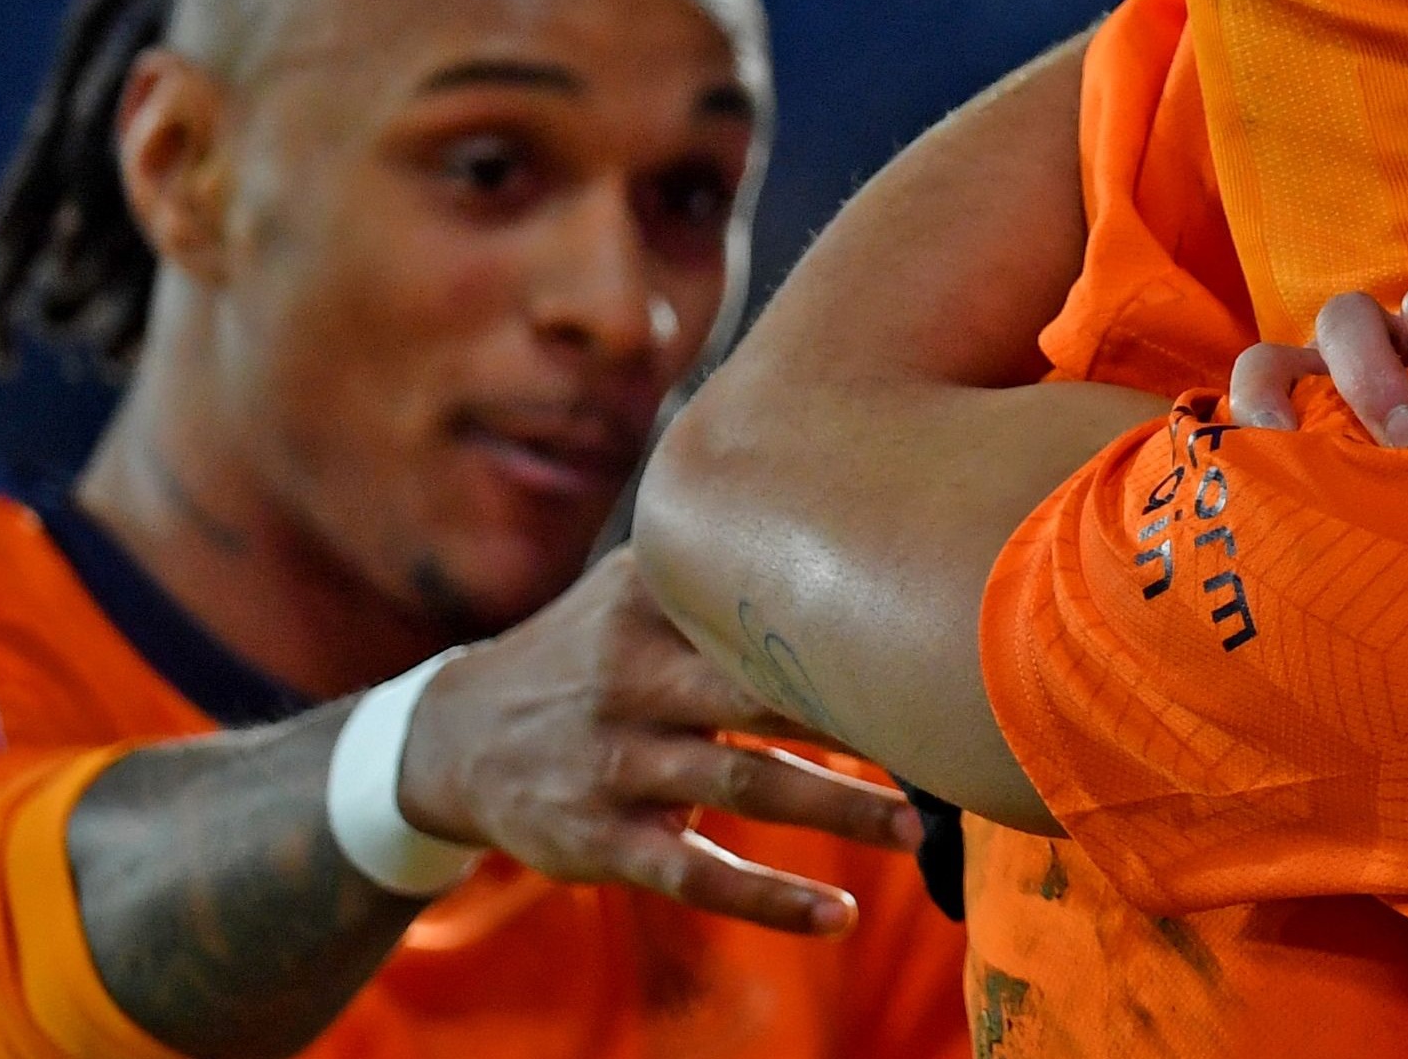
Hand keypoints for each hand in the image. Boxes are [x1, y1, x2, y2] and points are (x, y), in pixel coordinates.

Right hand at [393, 552, 921, 933]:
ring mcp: (617, 762)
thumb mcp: (630, 584)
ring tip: (921, 833)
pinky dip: (770, 900)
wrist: (452, 738)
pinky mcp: (603, 841)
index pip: (765, 601)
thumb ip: (719, 547)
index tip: (938, 623)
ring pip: (749, 784)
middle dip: (866, 712)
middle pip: (771, 689)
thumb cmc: (584, 648)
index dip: (852, 613)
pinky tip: (837, 916)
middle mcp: (634, 676)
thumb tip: (853, 491)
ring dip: (843, 811)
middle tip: (956, 728)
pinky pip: (697, 875)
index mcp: (651, 602)